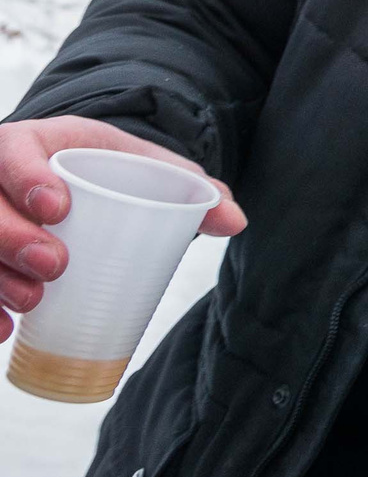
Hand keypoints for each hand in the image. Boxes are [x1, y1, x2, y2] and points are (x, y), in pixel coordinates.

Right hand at [0, 117, 244, 342]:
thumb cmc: (113, 172)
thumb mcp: (149, 169)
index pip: (9, 151)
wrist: (83, 179)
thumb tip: (235, 220)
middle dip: (10, 237)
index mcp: (30, 144)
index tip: (59, 208)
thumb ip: (193, 189)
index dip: (25, 178)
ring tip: (33, 304)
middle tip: (54, 265)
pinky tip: (2, 331)